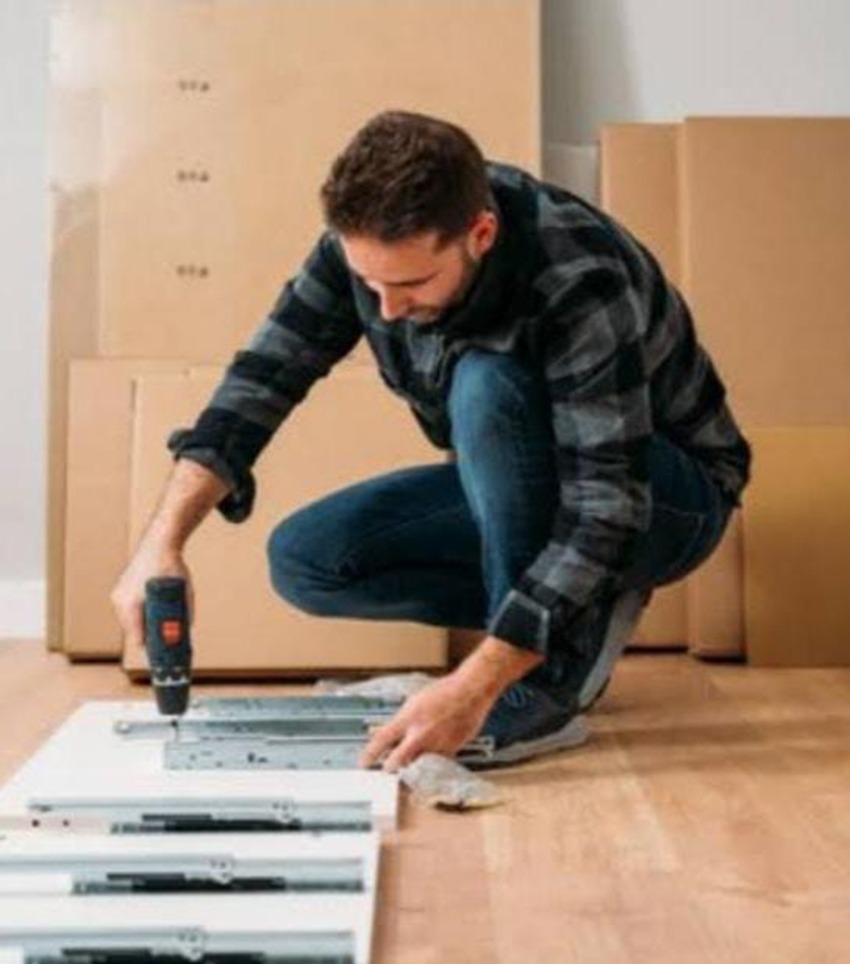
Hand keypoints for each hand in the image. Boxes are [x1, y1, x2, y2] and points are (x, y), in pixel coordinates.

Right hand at [111, 543, 192, 651]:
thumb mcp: (184, 591)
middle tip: (161, 646)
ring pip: (129, 621)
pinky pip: (127, 611)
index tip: (159, 657)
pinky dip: (138, 615)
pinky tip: (149, 617)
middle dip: (147, 638)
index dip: (150, 649)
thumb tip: (187, 629)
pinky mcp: (119, 591)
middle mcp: (122, 601)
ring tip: (156, 632)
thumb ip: (185, 611)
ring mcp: (118, 595)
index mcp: (134, 604)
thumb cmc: (172, 567)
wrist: (158, 542)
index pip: (138, 637)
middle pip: (133, 631)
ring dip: (142, 626)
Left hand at [358, 671, 498, 771]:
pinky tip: (432, 751)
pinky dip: (430, 760)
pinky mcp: (451, 751)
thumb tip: (393, 735)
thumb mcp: (415, 701)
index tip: (362, 763)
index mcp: (409, 718)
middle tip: (387, 768)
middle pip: (396, 762)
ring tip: (413, 757)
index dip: (369, 754)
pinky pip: (435, 762)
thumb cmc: (445, 692)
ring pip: (416, 765)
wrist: (471, 691)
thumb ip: (404, 721)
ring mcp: (435, 745)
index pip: (382, 739)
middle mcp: (420, 734)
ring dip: (411, 765)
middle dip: (389, 767)